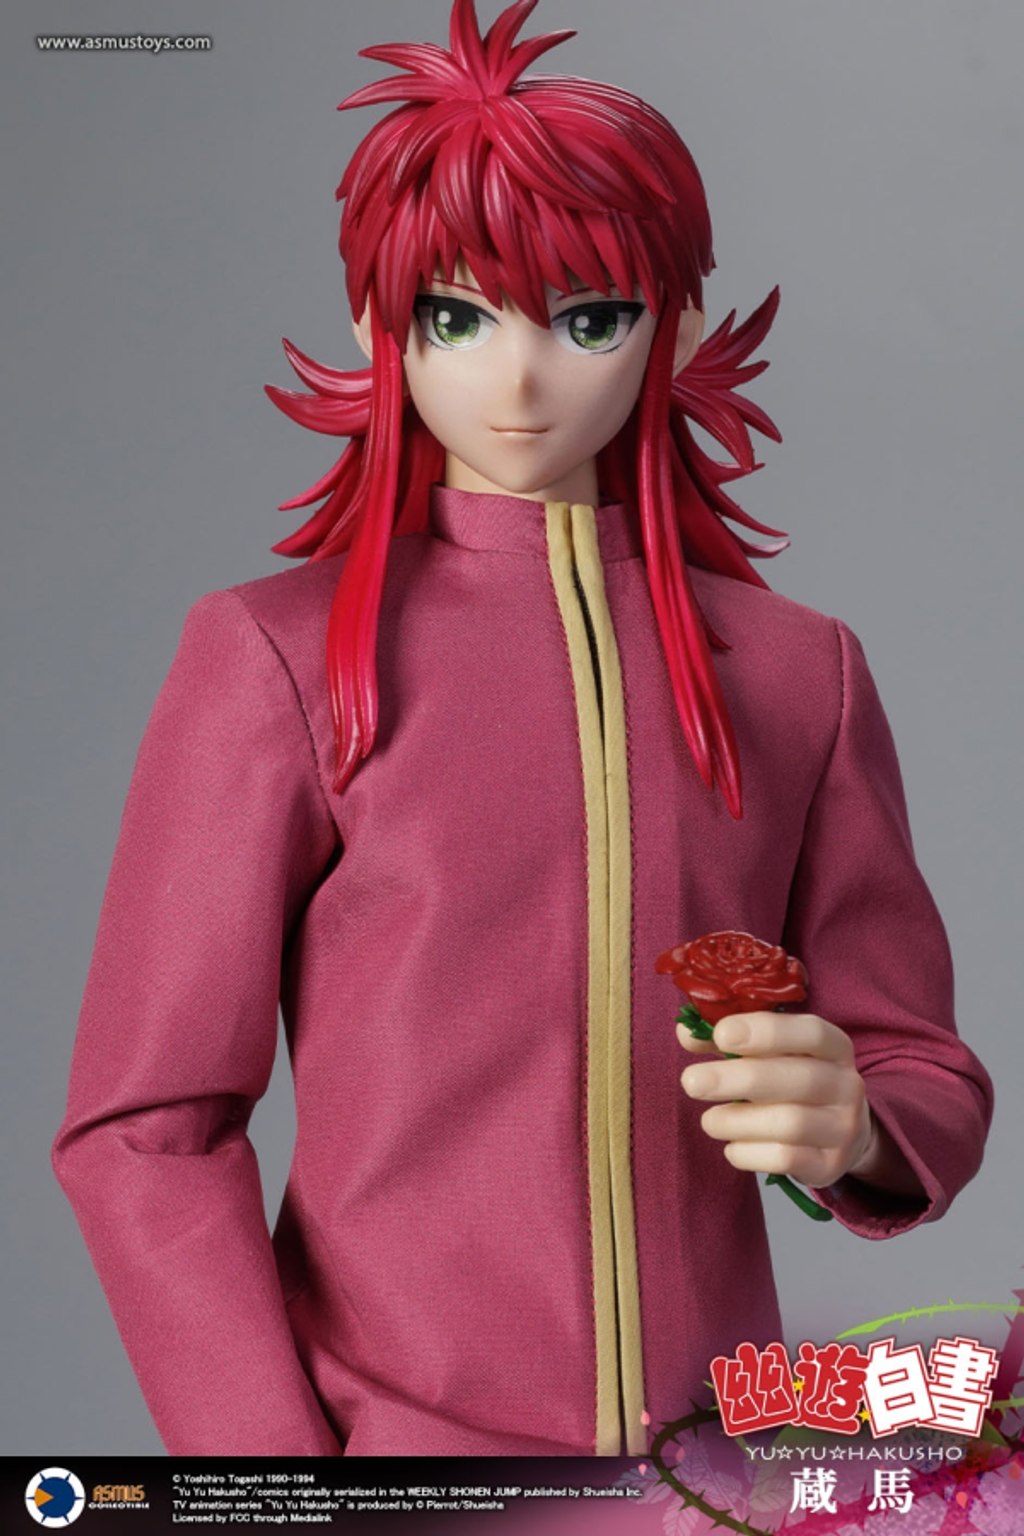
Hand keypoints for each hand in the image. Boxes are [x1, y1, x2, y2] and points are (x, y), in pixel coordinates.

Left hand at [679, 1011, 877, 1189]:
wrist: (839, 1133)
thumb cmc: (792, 1081)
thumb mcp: (770, 1054)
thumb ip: (730, 1040)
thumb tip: (686, 1032)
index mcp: (835, 1047)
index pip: (811, 1032)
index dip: (766, 1031)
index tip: (722, 1033)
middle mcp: (847, 1085)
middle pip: (797, 1079)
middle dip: (738, 1079)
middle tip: (692, 1081)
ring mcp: (842, 1128)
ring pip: (790, 1123)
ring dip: (737, 1121)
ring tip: (710, 1121)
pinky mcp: (830, 1165)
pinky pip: (786, 1160)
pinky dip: (749, 1153)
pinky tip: (732, 1146)